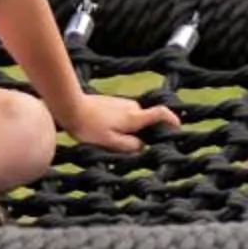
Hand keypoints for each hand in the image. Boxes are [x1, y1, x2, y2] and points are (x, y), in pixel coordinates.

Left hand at [58, 92, 177, 153]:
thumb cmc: (89, 127)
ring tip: (109, 140)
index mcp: (134, 116)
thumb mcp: (111, 143)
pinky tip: (103, 131)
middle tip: (128, 147)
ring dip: (127, 129)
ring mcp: (121, 102)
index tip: (178, 127)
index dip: (172, 120)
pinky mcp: (111, 101)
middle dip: (141, 133)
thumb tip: (142, 146)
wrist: (70, 107)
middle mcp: (131, 106)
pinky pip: (122, 116)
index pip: (160, 113)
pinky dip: (119, 124)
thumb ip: (130, 146)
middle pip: (144, 121)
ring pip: (132, 119)